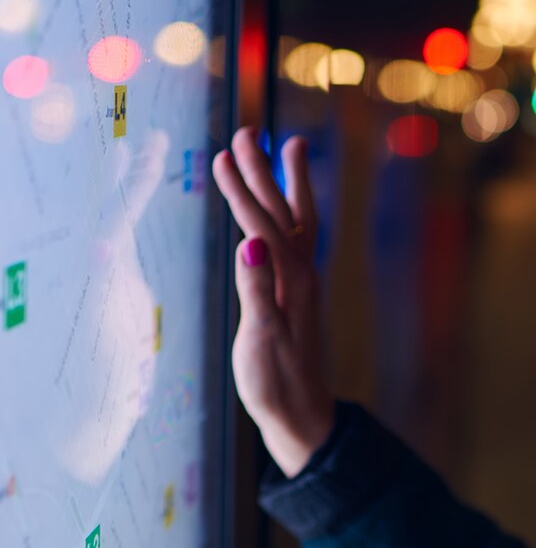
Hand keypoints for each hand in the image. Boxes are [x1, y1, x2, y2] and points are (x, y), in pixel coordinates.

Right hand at [211, 126, 335, 477]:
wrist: (302, 414)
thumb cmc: (276, 383)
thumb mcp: (260, 340)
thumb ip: (256, 291)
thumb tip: (249, 245)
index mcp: (290, 282)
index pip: (262, 225)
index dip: (241, 191)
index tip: (221, 156)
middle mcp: (301, 275)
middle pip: (282, 212)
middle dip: (264, 172)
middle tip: (248, 132)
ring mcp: (301, 283)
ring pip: (295, 221)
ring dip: (284, 184)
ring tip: (285, 147)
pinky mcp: (296, 293)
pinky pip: (294, 239)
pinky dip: (286, 213)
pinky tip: (280, 207)